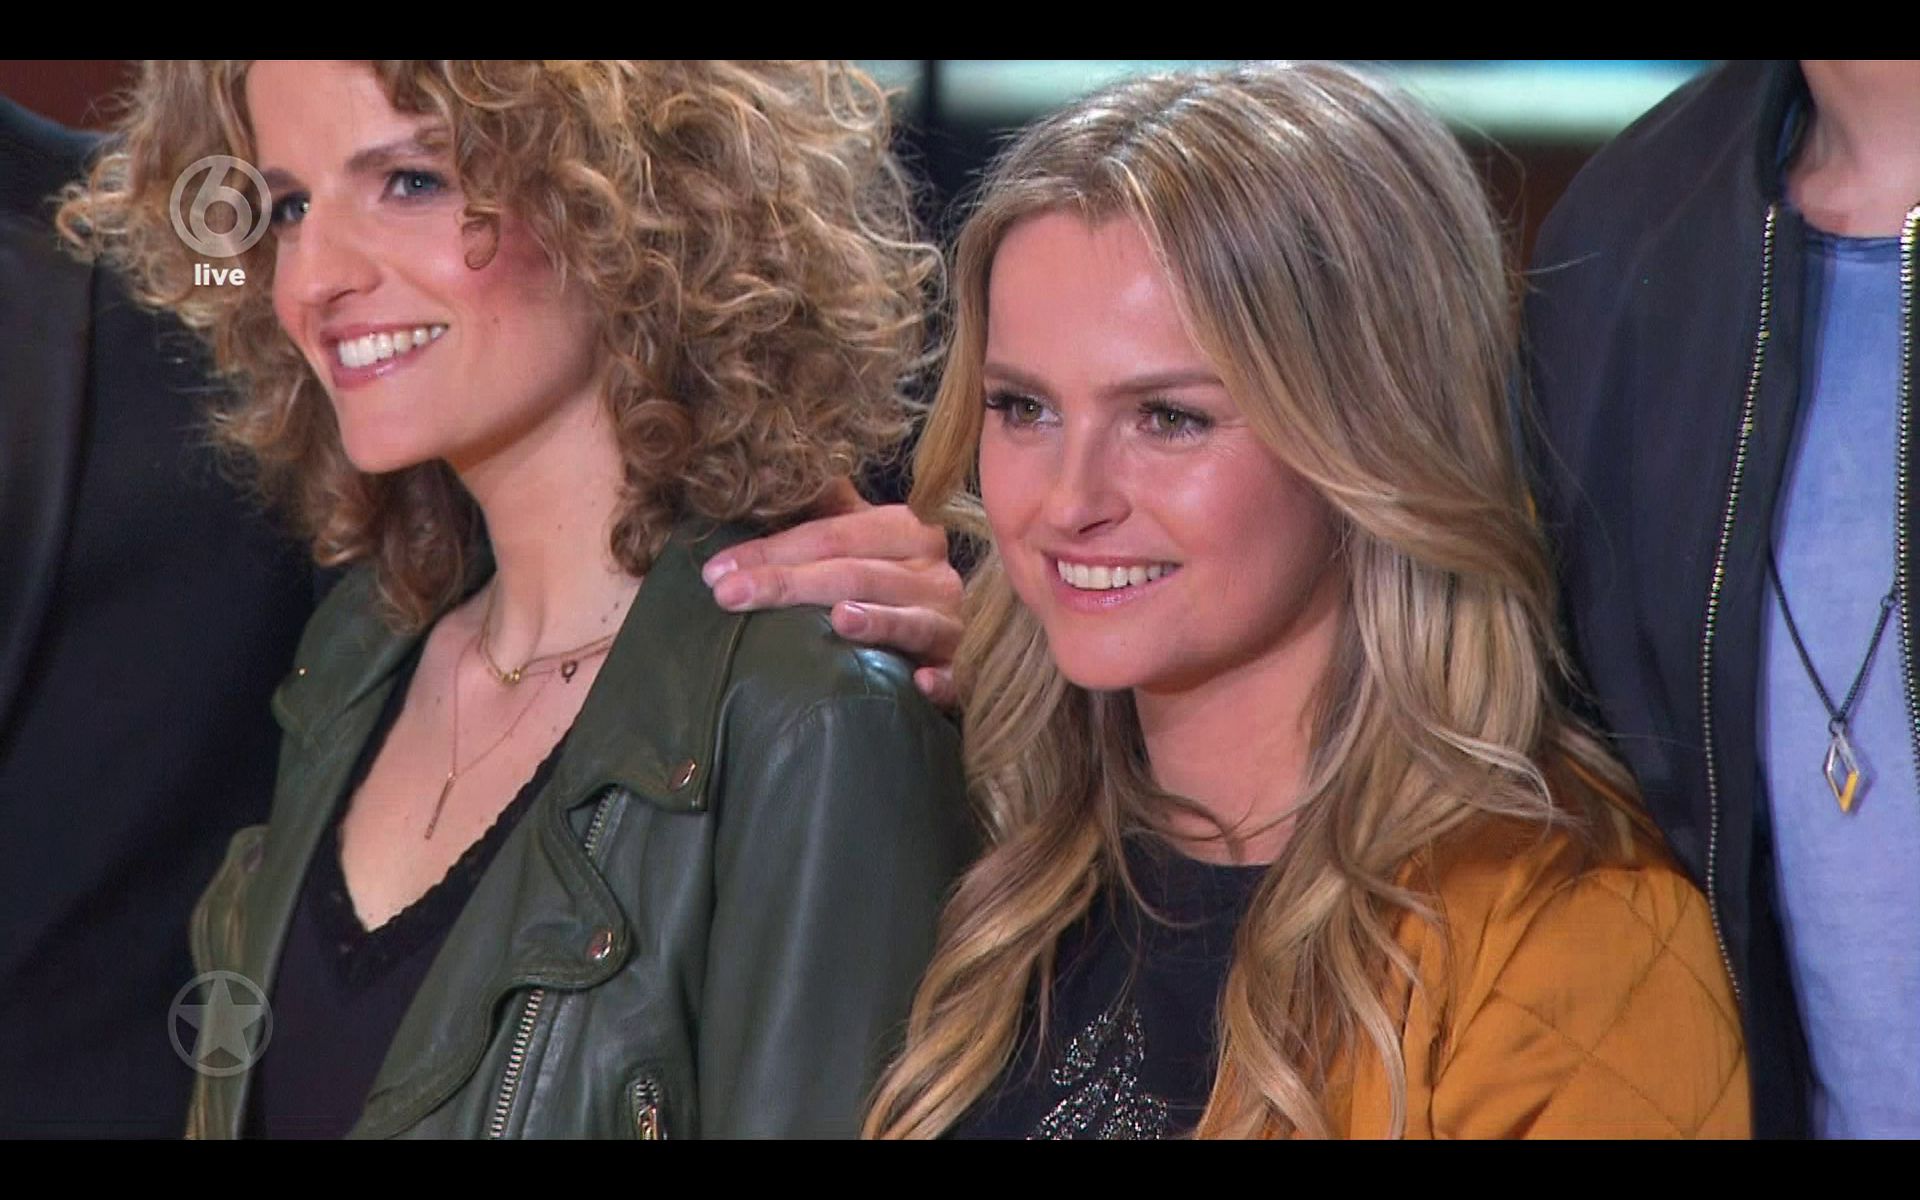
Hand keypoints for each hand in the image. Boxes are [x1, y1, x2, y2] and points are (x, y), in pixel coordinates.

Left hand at [703, 483, 961, 707]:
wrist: (940, 635)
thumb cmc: (882, 584)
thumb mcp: (859, 539)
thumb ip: (823, 508)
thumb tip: (768, 469)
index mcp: (904, 531)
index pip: (831, 535)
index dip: (772, 550)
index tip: (716, 571)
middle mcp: (932, 571)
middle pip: (855, 573)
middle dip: (789, 583)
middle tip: (729, 597)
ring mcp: (950, 620)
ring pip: (908, 618)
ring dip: (877, 621)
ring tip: (837, 621)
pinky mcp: (962, 666)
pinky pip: (954, 673)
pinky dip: (940, 678)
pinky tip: (919, 681)